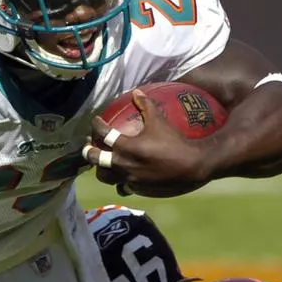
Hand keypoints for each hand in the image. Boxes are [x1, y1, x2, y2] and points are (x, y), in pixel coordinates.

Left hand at [85, 91, 208, 196]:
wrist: (193, 167)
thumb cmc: (176, 142)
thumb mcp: (160, 121)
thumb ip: (147, 106)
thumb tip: (136, 92)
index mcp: (127, 147)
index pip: (103, 134)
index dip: (97, 126)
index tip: (96, 122)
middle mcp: (124, 165)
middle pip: (96, 160)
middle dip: (88, 151)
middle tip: (88, 145)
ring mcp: (129, 179)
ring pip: (105, 177)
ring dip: (100, 169)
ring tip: (99, 164)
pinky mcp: (137, 189)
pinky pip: (122, 187)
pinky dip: (119, 182)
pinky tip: (120, 178)